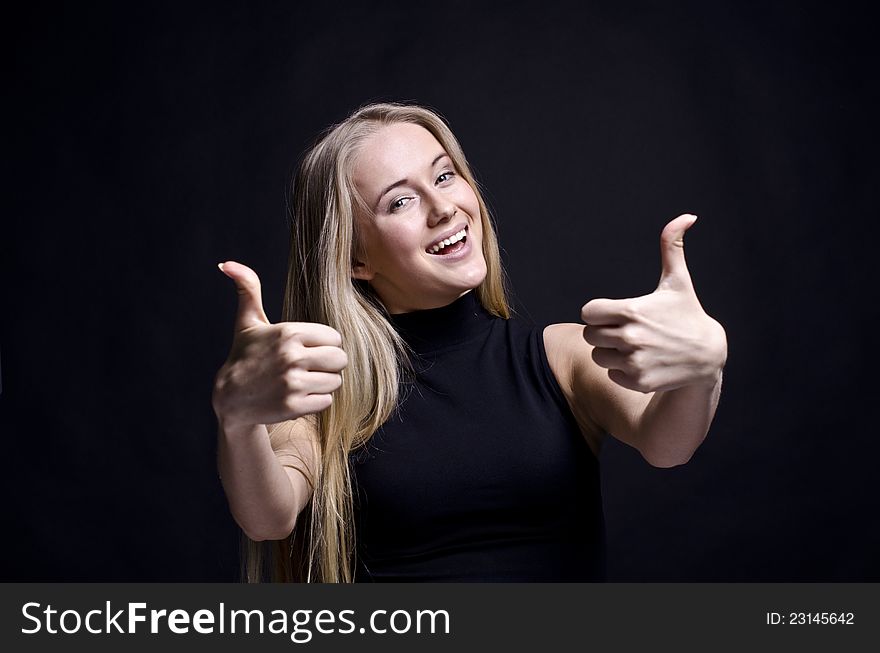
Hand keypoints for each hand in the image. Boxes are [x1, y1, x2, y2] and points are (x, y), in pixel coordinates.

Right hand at [211, 261, 347, 429]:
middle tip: (309, 366)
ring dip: (323, 383)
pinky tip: (298, 396)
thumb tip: (229, 264)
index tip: (306, 349)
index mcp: (288, 333)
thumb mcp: (248, 322)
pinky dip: (316, 401)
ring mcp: (292, 383)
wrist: (230, 398)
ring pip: (335, 381)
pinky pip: (327, 401)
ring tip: (302, 381)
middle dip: (328, 364)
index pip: (335, 338)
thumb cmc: (245, 355)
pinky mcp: (294, 406)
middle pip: (340, 359)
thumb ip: (248, 289)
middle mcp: (291, 357)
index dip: (324, 344)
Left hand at [581, 214, 726, 392]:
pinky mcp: (638, 381)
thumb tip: (686, 216)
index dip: (598, 313)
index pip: (588, 313)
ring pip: (598, 356)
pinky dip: (622, 370)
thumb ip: (672, 247)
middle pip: (589, 335)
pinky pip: (611, 374)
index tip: (614, 313)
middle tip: (626, 330)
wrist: (708, 355)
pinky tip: (643, 362)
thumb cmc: (687, 314)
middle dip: (603, 332)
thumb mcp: (678, 282)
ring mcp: (634, 361)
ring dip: (611, 352)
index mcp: (632, 311)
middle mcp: (631, 337)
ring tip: (636, 346)